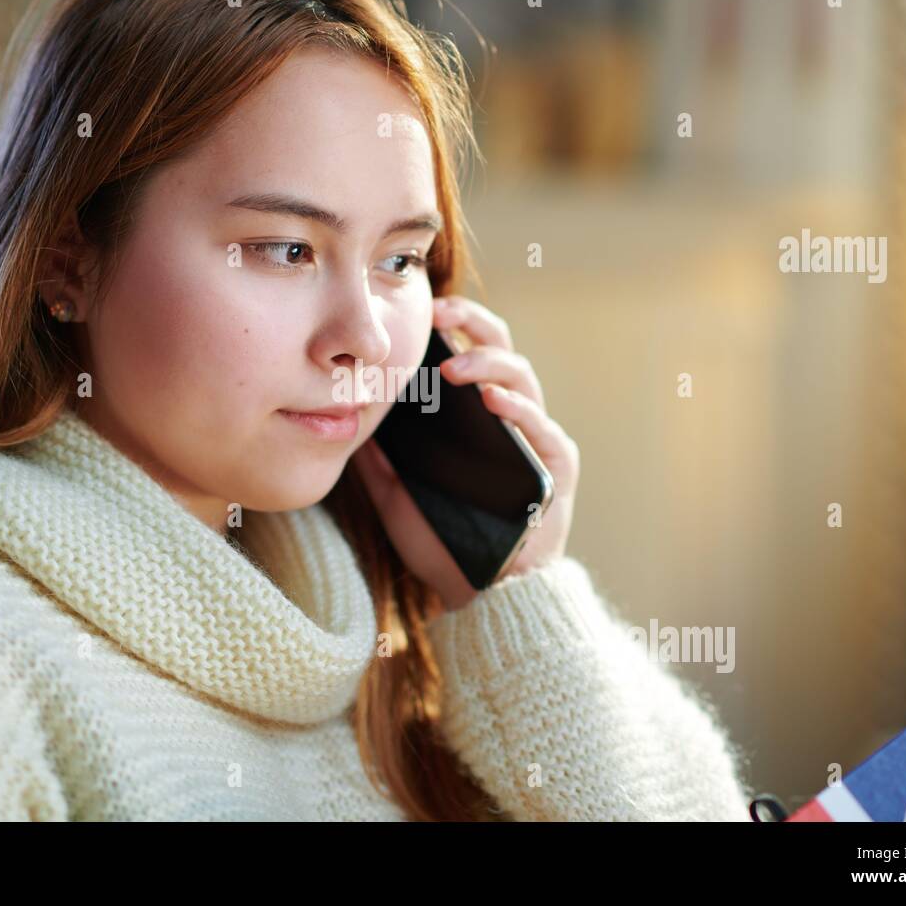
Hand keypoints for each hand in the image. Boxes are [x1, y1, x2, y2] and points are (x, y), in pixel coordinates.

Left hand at [351, 295, 579, 614]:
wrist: (484, 597)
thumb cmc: (445, 543)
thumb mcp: (397, 498)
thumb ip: (378, 463)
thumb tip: (348, 425)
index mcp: (479, 418)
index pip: (471, 353)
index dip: (454, 325)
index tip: (424, 308)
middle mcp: (513, 419)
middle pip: (502, 351)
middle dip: (474, 325)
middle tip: (441, 314)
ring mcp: (538, 442)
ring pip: (524, 382)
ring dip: (491, 367)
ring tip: (456, 368)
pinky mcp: (558, 471)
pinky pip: (543, 432)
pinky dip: (520, 412)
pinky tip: (495, 403)